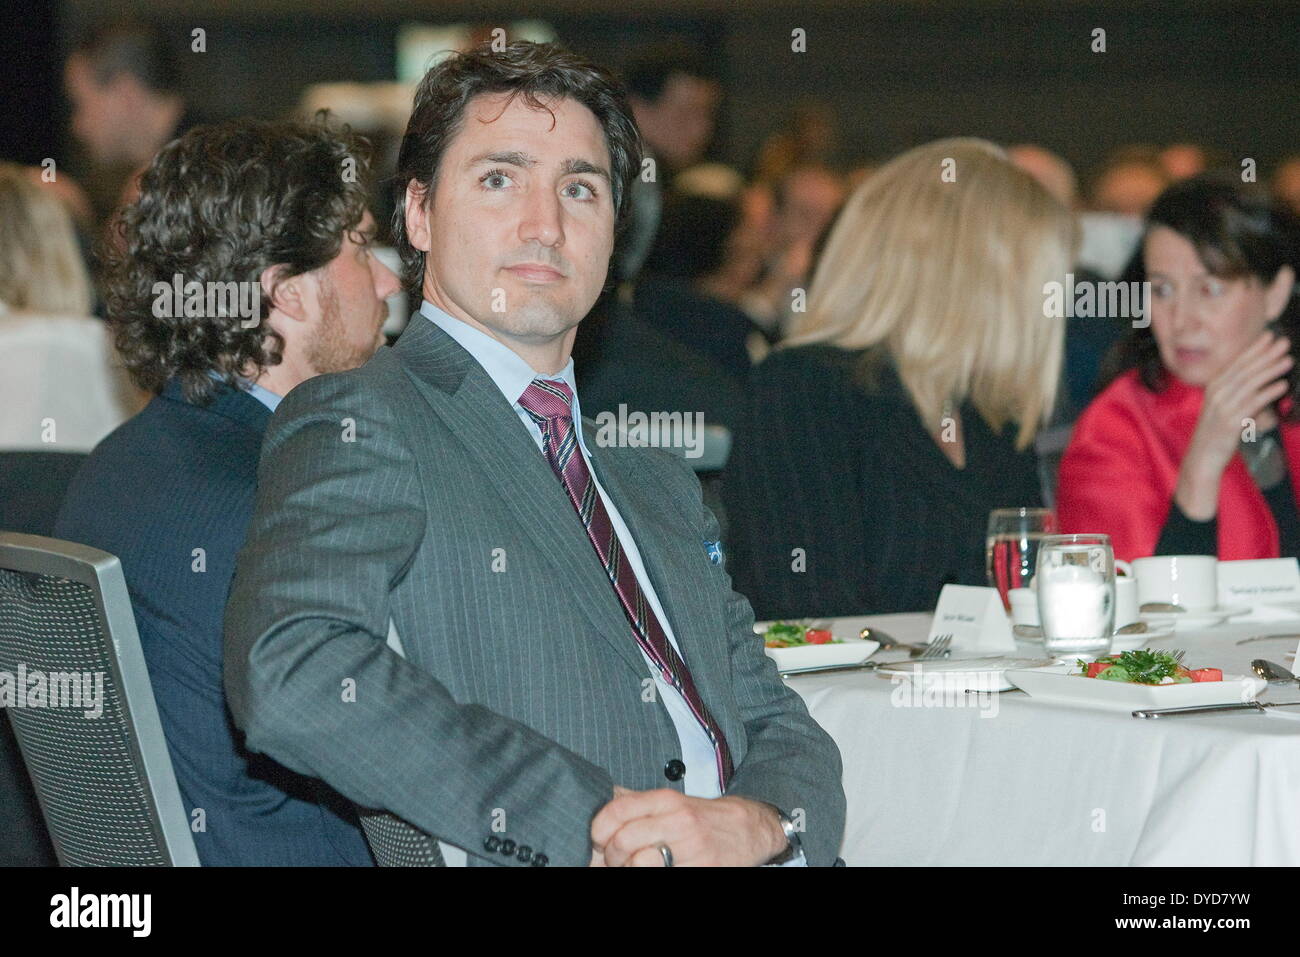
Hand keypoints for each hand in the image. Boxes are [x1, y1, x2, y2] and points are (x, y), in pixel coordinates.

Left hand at [590, 789, 786, 866]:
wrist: (746, 829)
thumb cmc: (702, 818)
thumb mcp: (670, 802)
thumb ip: (635, 803)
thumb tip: (599, 808)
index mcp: (666, 800)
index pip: (616, 812)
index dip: (598, 830)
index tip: (600, 839)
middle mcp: (678, 821)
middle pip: (623, 842)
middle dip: (612, 857)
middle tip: (616, 860)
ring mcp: (692, 848)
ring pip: (640, 864)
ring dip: (630, 869)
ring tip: (636, 867)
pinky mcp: (702, 869)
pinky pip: (662, 875)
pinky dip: (652, 874)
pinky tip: (658, 870)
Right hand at [1177, 331, 1292, 519]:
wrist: (1202, 458)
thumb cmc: (1215, 434)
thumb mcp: (1223, 408)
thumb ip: (1240, 394)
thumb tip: (1262, 384)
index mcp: (1214, 387)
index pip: (1237, 363)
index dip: (1254, 349)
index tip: (1269, 336)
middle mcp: (1217, 393)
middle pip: (1245, 369)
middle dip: (1265, 354)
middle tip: (1283, 342)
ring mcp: (1223, 406)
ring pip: (1250, 383)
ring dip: (1270, 369)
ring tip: (1287, 359)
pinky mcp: (1231, 421)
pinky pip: (1253, 403)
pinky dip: (1268, 392)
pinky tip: (1282, 385)